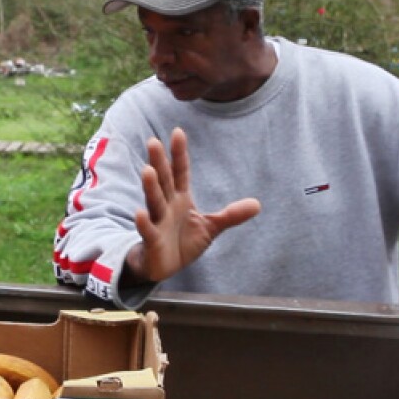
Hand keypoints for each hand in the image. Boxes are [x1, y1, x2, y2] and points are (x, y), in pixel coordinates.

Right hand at [127, 127, 260, 282]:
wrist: (165, 266)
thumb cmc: (183, 242)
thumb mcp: (211, 227)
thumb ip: (230, 215)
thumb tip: (258, 204)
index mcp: (180, 198)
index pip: (180, 172)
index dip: (179, 153)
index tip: (177, 132)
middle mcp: (166, 206)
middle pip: (163, 181)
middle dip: (159, 162)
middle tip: (153, 141)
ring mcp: (157, 221)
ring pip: (154, 201)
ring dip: (150, 186)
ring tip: (147, 170)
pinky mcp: (152, 240)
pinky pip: (147, 230)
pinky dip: (144, 222)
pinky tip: (140, 213)